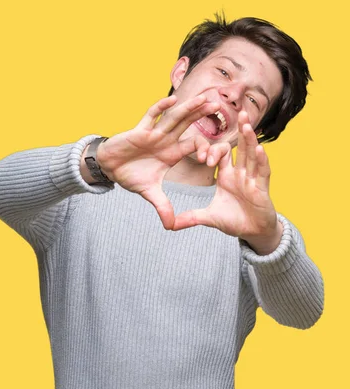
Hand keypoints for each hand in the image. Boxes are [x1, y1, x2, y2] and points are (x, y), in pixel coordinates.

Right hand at [94, 95, 223, 229]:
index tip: (212, 158)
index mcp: (172, 153)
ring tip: (203, 99)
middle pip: (188, 125)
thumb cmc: (130, 175)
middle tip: (219, 107)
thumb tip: (171, 226)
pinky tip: (172, 99)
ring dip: (188, 108)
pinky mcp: (139, 130)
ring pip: (174, 118)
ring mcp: (154, 134)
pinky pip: (151, 116)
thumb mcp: (149, 192)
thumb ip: (162, 206)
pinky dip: (161, 108)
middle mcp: (166, 140)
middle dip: (202, 116)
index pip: (194, 146)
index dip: (205, 149)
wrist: (109, 168)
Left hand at [172, 111, 282, 253]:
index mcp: (227, 176)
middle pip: (239, 148)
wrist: (254, 233)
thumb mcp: (208, 218)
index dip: (211, 149)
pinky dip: (261, 160)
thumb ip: (190, 217)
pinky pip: (262, 171)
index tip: (201, 140)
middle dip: (240, 131)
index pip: (219, 155)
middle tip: (239, 111)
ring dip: (250, 140)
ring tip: (247, 124)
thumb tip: (170, 224)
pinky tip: (259, 148)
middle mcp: (240, 174)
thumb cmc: (234, 221)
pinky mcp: (262, 188)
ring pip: (251, 155)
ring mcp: (252, 179)